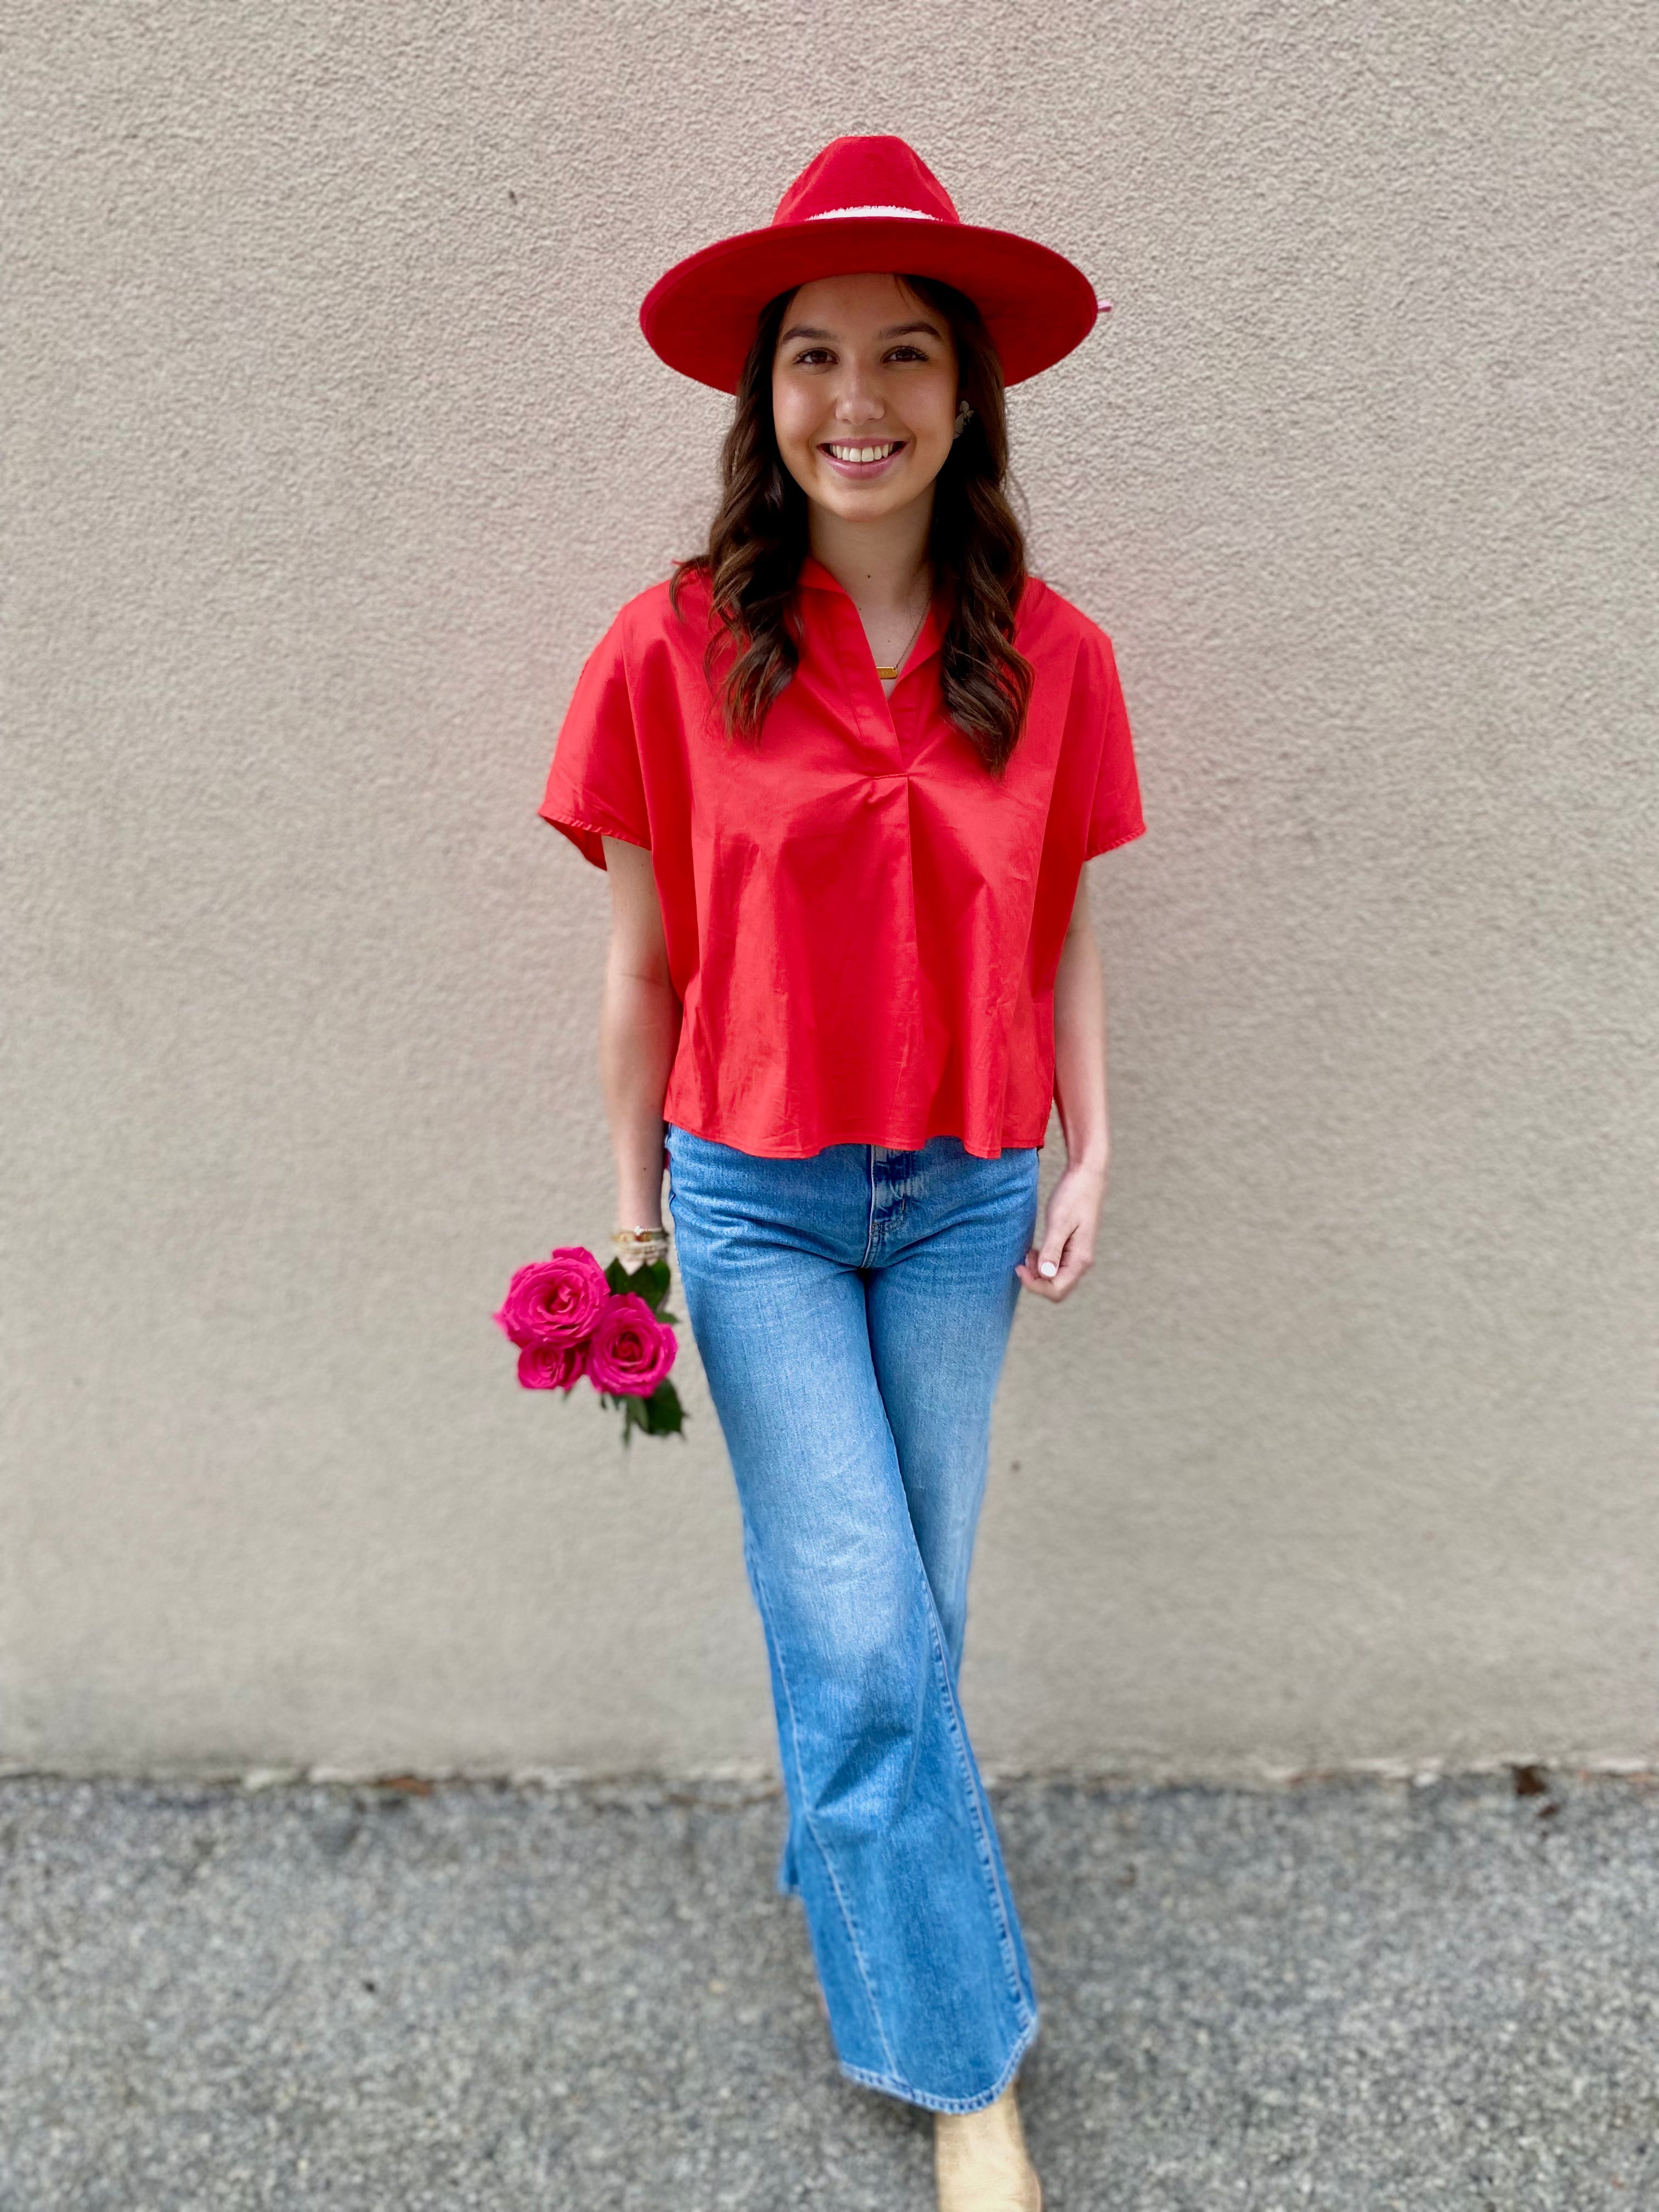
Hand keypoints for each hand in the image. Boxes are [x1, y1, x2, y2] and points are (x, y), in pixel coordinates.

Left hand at [1015, 1158, 1106, 1302]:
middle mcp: (1082, 1262)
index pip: (1056, 1290)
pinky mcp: (1073, 1247)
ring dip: (1039, 1271)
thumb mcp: (1058, 1222)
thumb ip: (1052, 1250)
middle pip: (1057, 1288)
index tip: (1019, 1266)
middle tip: (1023, 1259)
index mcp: (1080, 1259)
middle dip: (1036, 1280)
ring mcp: (1078, 1255)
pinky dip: (1044, 1262)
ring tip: (1028, 1251)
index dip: (1034, 1285)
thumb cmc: (1073, 1196)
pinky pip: (1057, 1266)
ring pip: (1056, 1278)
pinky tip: (1035, 1249)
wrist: (1086, 1176)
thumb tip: (1046, 1275)